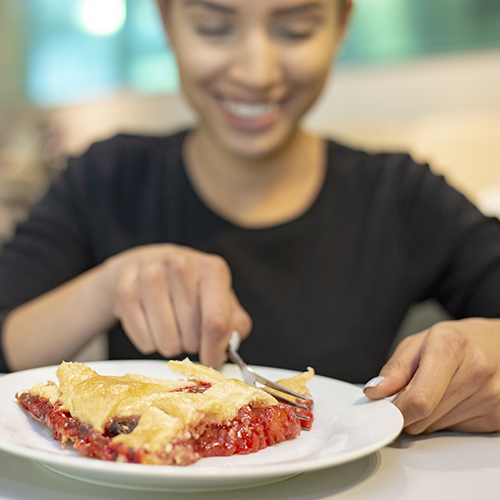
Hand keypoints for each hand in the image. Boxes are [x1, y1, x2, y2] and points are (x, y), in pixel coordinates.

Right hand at [102, 244, 251, 366]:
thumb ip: (234, 322)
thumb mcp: (219, 296)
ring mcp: (150, 275)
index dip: (215, 349)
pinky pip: (144, 341)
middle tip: (189, 331)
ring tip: (172, 327)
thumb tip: (231, 345)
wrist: (145, 263)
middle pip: (191, 336)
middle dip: (193, 344)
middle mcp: (180, 265)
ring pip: (167, 342)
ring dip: (172, 345)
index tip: (212, 358)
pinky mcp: (125, 290)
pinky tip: (153, 324)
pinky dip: (151, 343)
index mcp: (211, 269)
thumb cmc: (189, 286)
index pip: (216, 322)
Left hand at [363, 318, 499, 433]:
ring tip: (437, 391)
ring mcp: (491, 396)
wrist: (498, 344)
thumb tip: (376, 392)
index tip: (386, 408)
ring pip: (437, 427)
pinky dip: (445, 420)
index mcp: (450, 347)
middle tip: (410, 393)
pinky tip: (454, 399)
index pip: (419, 399)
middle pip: (425, 417)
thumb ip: (395, 369)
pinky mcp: (497, 416)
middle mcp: (476, 371)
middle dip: (408, 411)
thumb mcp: (418, 343)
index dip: (397, 410)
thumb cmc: (457, 342)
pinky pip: (456, 431)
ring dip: (427, 417)